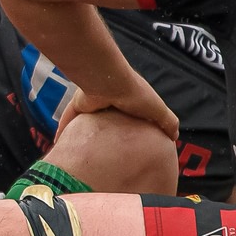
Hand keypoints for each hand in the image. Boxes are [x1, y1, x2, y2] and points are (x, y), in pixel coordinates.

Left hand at [60, 75, 176, 141]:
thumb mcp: (158, 110)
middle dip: (106, 133)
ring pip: (87, 122)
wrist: (109, 82)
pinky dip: (64, 130)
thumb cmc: (136, 95)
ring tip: (84, 151)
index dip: (133, 129)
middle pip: (108, 121)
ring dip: (84, 132)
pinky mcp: (78, 105)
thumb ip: (168, 122)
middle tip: (105, 154)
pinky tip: (60, 143)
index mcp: (130, 103)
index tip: (133, 145)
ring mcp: (93, 104)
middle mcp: (110, 103)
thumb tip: (175, 137)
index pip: (133, 118)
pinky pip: (69, 119)